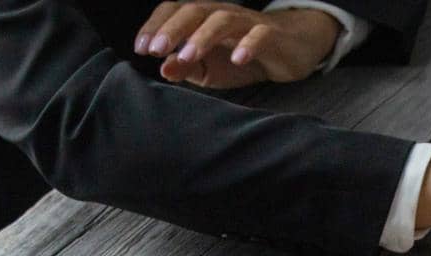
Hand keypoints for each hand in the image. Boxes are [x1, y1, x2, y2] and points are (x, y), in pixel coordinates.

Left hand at [133, 2, 338, 88]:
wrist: (290, 51)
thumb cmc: (243, 57)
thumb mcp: (210, 69)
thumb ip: (186, 69)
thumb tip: (163, 70)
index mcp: (202, 18)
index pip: (174, 11)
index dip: (155, 26)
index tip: (141, 49)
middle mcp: (221, 14)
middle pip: (194, 11)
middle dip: (172, 29)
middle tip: (156, 50)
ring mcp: (247, 22)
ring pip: (223, 20)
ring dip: (203, 37)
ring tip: (189, 57)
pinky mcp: (272, 34)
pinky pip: (259, 35)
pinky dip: (247, 45)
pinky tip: (237, 59)